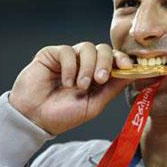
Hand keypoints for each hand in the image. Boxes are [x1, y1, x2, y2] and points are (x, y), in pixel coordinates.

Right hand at [9, 43, 131, 134]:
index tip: (127, 66)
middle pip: (104, 49)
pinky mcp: (53, 54)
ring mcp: (69, 58)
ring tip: (80, 86)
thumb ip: (112, 89)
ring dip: (87, 67)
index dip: (122, 59)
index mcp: (97, 75)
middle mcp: (85, 63)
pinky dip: (70, 67)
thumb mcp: (94, 105)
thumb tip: (132, 73)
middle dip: (106, 62)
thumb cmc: (63, 115)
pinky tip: (66, 82)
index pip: (114, 59)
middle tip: (100, 79)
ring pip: (87, 47)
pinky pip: (67, 51)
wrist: (34, 119)